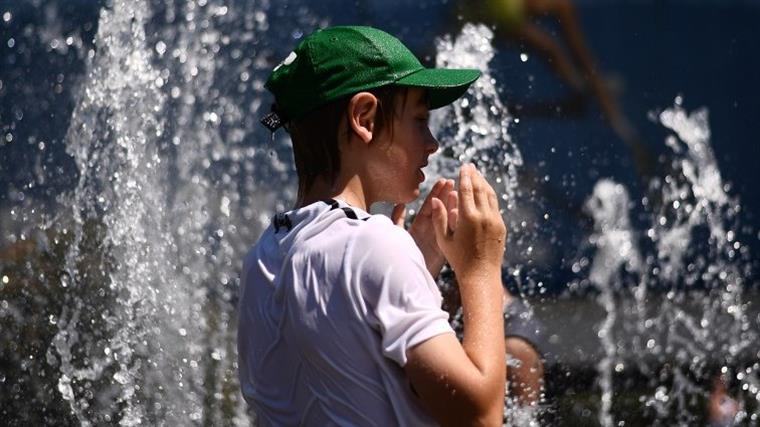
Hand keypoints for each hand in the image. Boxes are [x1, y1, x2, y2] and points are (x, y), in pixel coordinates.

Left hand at [391, 178, 457, 277]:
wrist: (404, 282)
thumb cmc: (398, 259)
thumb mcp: (396, 236)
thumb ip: (397, 220)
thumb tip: (400, 204)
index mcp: (418, 228)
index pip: (429, 207)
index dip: (436, 194)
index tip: (444, 181)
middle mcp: (429, 233)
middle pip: (439, 212)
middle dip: (447, 197)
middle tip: (455, 182)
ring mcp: (437, 242)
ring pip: (445, 222)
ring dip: (451, 209)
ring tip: (458, 194)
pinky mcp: (442, 252)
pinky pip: (447, 237)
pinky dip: (451, 226)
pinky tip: (457, 214)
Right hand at [431, 164, 505, 280]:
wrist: (481, 275)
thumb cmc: (458, 259)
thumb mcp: (444, 239)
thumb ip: (440, 218)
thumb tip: (435, 199)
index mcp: (468, 217)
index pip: (467, 189)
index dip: (465, 176)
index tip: (463, 166)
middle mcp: (484, 216)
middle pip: (480, 188)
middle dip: (475, 175)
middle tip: (470, 166)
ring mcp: (495, 221)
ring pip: (490, 195)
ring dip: (484, 183)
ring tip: (478, 175)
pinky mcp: (501, 226)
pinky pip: (495, 206)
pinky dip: (489, 195)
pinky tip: (485, 193)